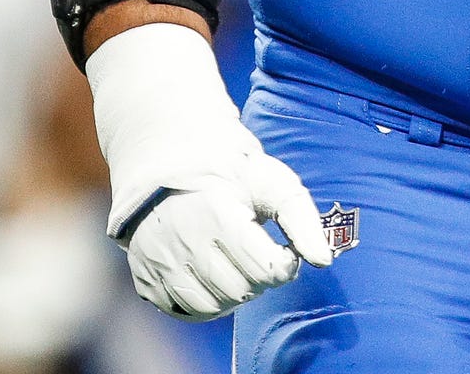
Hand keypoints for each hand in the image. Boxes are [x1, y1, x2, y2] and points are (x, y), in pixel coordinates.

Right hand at [86, 24, 335, 319]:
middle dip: (260, 277)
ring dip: (234, 293)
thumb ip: (303, 221)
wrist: (172, 158)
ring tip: (236, 263)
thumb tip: (323, 261)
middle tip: (258, 252)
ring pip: (212, 307)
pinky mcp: (146, 276)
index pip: (265, 269)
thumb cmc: (232, 172)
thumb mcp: (273, 183)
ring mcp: (160, 261)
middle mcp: (183, 240)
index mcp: (217, 214)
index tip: (284, 249)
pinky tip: (213, 277)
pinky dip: (204, 303)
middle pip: (241, 291)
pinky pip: (183, 312)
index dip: (284, 263)